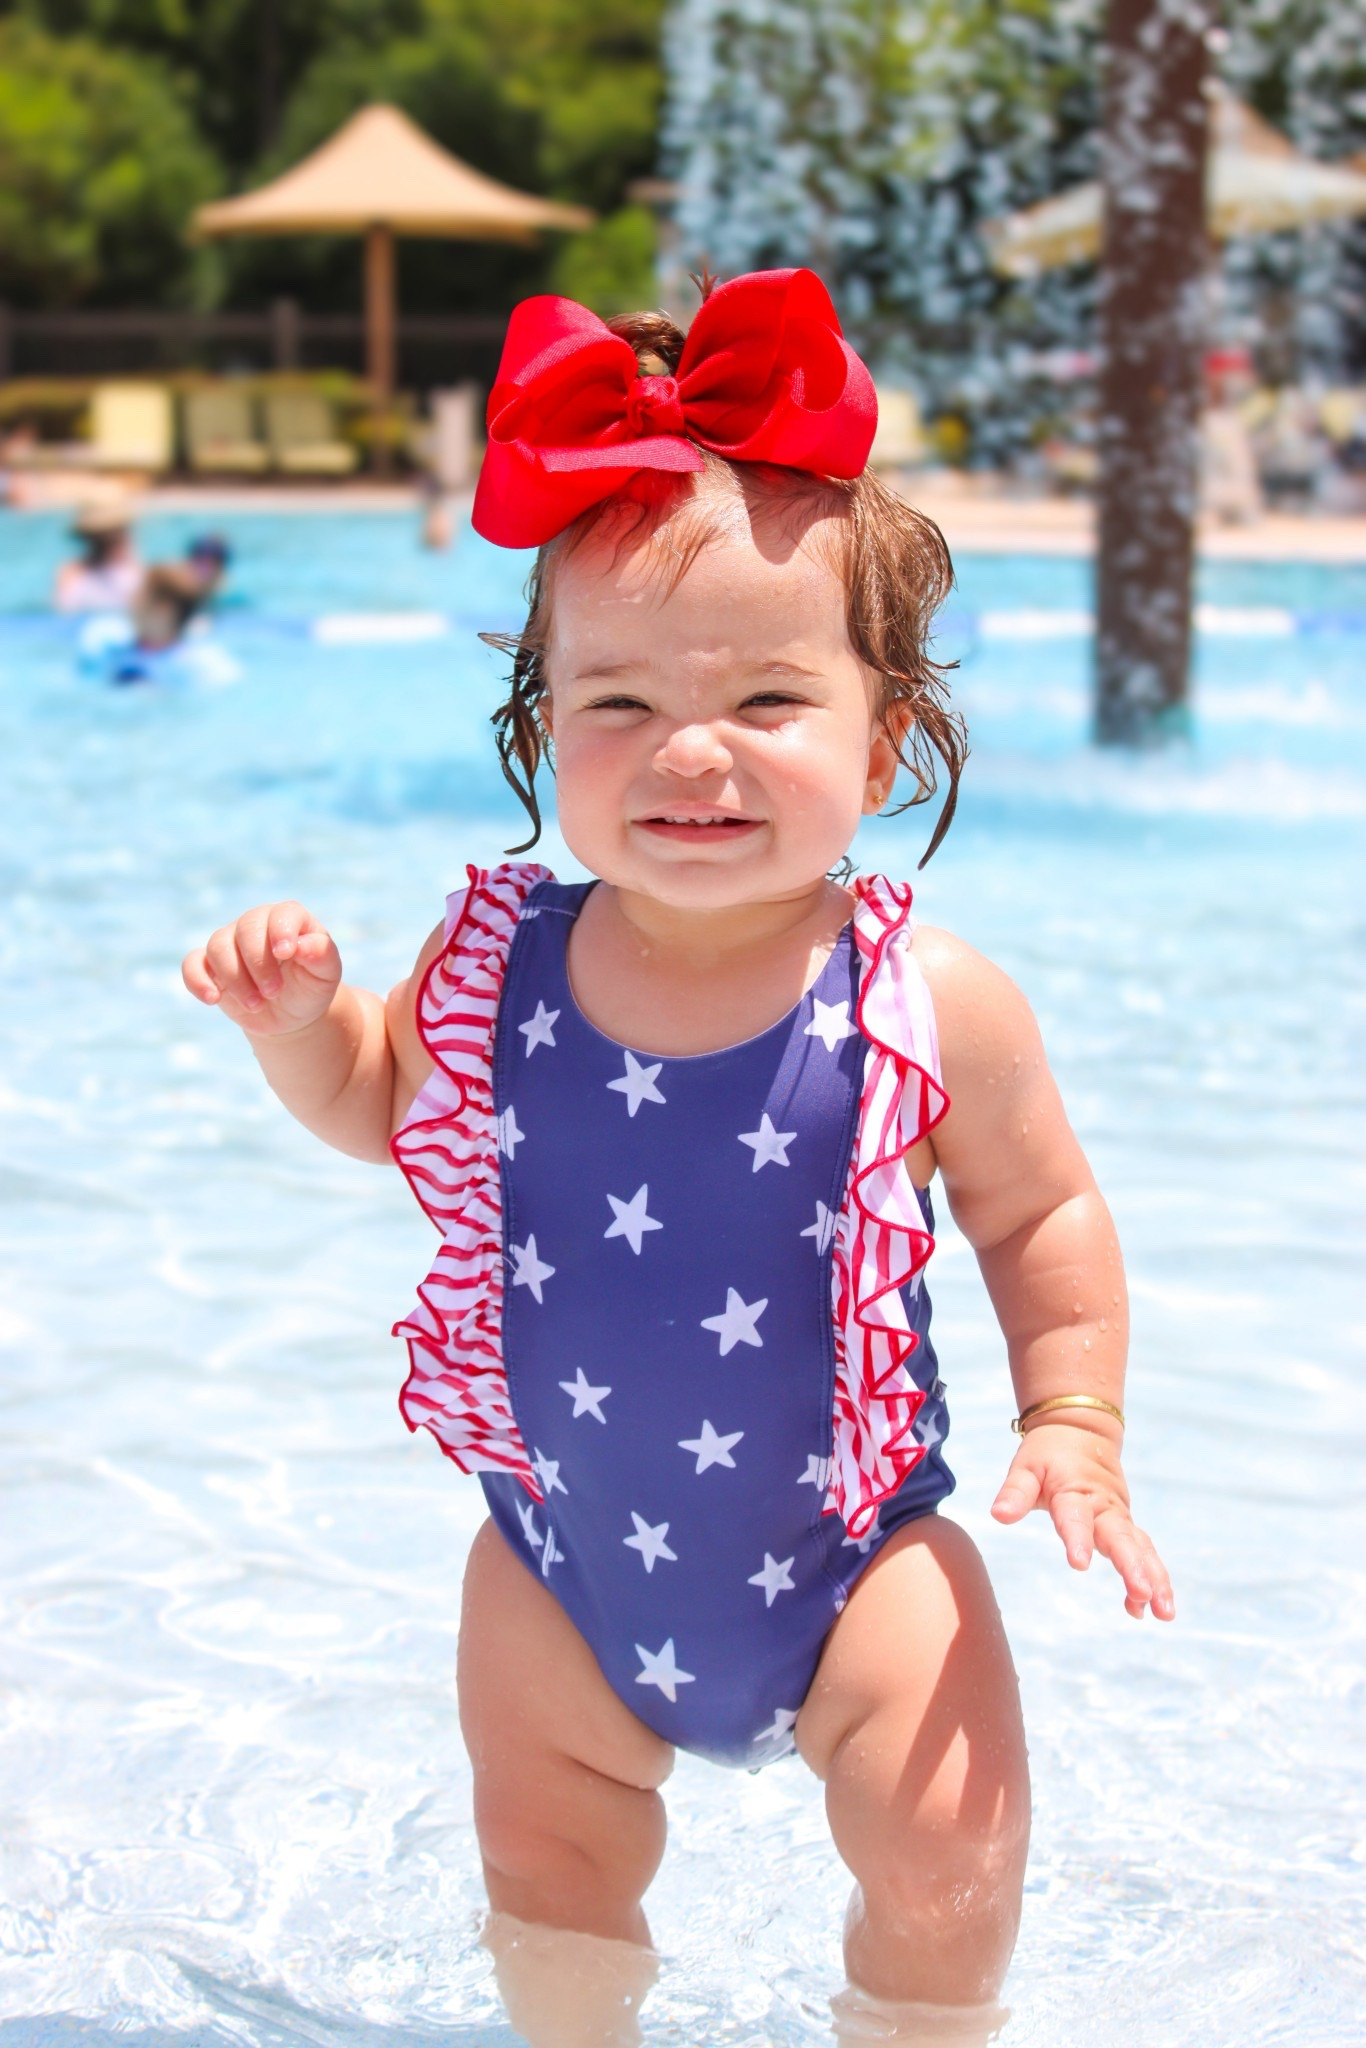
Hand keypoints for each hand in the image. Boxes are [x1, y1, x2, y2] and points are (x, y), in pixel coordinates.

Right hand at [182, 901, 342, 1037]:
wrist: (291, 1013)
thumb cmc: (312, 986)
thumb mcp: (326, 974)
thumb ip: (321, 954)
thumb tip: (302, 945)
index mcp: (288, 920)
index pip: (282, 913)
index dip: (281, 931)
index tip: (286, 955)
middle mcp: (256, 925)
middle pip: (246, 928)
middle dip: (258, 964)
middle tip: (274, 992)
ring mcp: (230, 943)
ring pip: (218, 946)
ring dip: (235, 979)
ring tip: (256, 1005)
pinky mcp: (210, 966)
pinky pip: (192, 964)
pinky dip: (197, 980)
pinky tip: (213, 999)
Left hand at [991, 1422, 1173, 1620]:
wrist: (1080, 1431)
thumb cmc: (1047, 1454)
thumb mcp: (1025, 1467)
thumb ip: (1014, 1492)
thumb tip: (999, 1515)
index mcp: (1074, 1490)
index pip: (1075, 1516)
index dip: (1077, 1539)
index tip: (1079, 1564)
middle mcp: (1103, 1505)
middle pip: (1120, 1536)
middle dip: (1131, 1566)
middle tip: (1141, 1593)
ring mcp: (1119, 1515)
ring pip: (1141, 1546)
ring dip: (1155, 1578)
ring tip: (1164, 1612)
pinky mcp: (1126, 1524)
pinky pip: (1143, 1550)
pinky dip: (1152, 1576)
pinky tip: (1150, 1609)